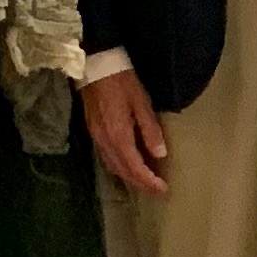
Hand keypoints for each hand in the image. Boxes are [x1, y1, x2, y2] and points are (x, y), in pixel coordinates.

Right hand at [82, 68, 169, 195]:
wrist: (95, 65)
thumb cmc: (123, 81)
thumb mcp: (142, 103)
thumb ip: (150, 130)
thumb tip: (160, 154)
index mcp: (118, 136)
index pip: (135, 168)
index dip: (149, 182)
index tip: (163, 191)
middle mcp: (105, 142)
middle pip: (122, 171)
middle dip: (140, 184)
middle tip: (157, 191)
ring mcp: (96, 138)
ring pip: (113, 166)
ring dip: (129, 177)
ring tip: (145, 182)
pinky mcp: (93, 132)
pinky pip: (106, 157)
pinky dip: (119, 166)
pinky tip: (128, 165)